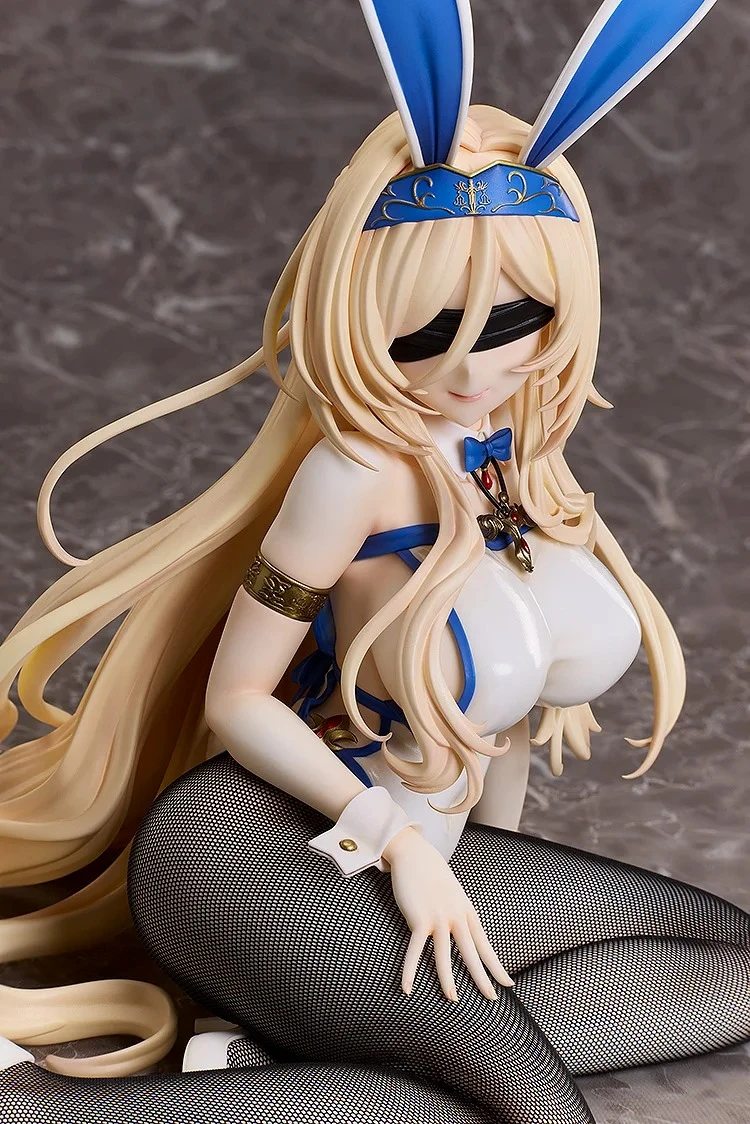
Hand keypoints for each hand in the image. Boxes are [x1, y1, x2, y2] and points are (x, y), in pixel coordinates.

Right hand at [383, 827, 513, 1001]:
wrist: (415, 853)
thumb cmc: (433, 873)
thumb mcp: (454, 893)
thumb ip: (459, 911)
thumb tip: (463, 928)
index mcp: (467, 911)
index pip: (485, 945)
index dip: (496, 966)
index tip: (508, 984)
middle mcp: (456, 917)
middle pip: (471, 953)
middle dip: (482, 978)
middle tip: (492, 998)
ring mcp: (438, 918)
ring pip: (444, 955)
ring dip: (448, 980)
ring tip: (452, 999)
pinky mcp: (418, 919)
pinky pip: (414, 950)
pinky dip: (410, 970)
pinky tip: (408, 988)